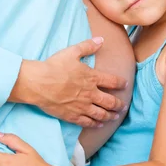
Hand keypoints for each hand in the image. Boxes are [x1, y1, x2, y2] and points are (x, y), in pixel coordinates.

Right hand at [10, 38, 127, 126]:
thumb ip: (88, 46)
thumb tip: (101, 39)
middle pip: (110, 101)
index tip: (125, 84)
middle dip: (118, 104)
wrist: (39, 83)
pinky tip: (99, 125)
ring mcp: (82, 107)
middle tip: (123, 106)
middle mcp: (90, 94)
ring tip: (115, 117)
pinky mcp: (72, 116)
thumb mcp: (72, 52)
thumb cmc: (55, 66)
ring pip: (101, 114)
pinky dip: (95, 124)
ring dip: (110, 116)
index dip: (121, 83)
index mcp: (92, 77)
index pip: (112, 82)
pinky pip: (88, 122)